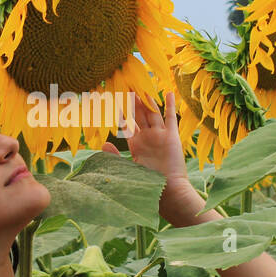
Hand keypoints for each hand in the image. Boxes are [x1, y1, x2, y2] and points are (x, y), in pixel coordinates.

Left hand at [101, 90, 203, 222]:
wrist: (168, 190)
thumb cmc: (147, 182)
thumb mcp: (128, 167)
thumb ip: (115, 155)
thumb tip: (103, 142)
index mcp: (136, 144)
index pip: (127, 124)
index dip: (122, 112)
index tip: (115, 99)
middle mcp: (148, 137)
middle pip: (140, 115)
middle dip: (133, 101)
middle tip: (128, 86)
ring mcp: (160, 136)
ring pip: (152, 114)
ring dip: (148, 100)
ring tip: (142, 87)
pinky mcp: (172, 137)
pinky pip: (171, 118)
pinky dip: (170, 105)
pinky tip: (169, 93)